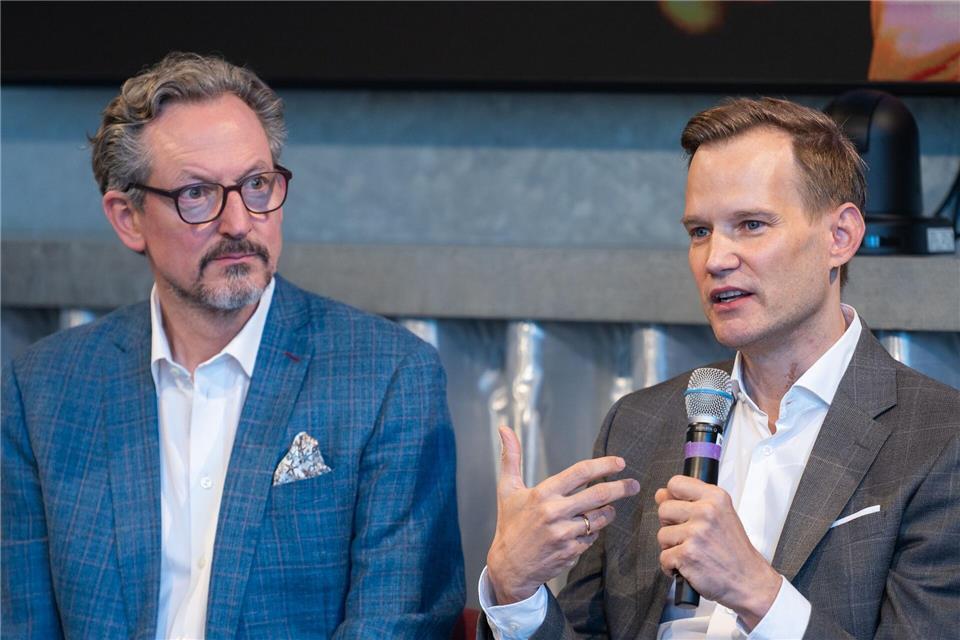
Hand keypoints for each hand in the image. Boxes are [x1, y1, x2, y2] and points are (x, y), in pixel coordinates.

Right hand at [486, 425, 639, 604]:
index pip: (580, 472)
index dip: (604, 465)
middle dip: (621, 488)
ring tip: (608, 507)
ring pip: (599, 518)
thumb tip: (504, 429)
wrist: (509, 566)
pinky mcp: (571, 552)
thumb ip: (511, 457)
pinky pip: (592, 538)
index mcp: (543, 493)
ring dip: (608, 511)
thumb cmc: (509, 523)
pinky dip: (592, 532)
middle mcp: (555, 513)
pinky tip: (584, 529)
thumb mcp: (507, 489)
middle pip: (599, 495)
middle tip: (634, 484)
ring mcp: (565, 534)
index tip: (620, 463)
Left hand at [655, 476, 781, 629]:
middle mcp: (706, 512)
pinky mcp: (687, 554)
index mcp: (715, 497)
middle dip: (671, 526)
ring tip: (693, 553)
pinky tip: (689, 566)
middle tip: (690, 537)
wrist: (749, 581)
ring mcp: (696, 533)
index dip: (672, 498)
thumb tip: (661, 494)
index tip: (680, 510)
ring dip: (672, 548)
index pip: (675, 483)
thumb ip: (692, 502)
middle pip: (664, 509)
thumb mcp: (721, 516)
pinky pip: (664, 557)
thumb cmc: (735, 552)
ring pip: (662, 535)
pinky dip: (672, 567)